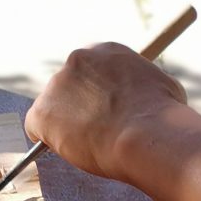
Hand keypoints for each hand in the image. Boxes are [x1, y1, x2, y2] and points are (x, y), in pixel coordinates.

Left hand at [24, 41, 189, 181]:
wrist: (146, 135)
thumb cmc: (163, 116)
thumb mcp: (161, 86)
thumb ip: (143, 85)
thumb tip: (148, 94)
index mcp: (105, 51)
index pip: (91, 71)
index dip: (98, 94)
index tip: (106, 111)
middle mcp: (77, 60)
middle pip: (69, 88)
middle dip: (80, 108)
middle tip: (98, 130)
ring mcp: (56, 85)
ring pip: (55, 110)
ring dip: (67, 126)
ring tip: (94, 144)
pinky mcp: (42, 112)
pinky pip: (38, 129)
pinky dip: (51, 142)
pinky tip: (73, 149)